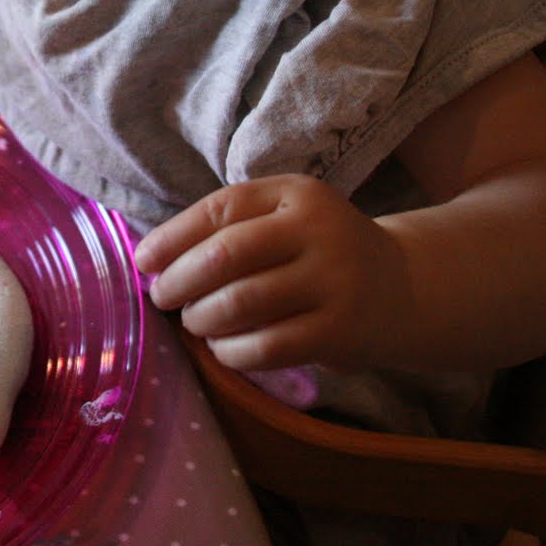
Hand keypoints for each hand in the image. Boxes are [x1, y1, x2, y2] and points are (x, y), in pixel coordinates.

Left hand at [134, 175, 409, 371]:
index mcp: (296, 193)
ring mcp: (333, 281)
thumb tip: (153, 257)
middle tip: (162, 297)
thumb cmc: (318, 251)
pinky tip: (223, 349)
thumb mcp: (286, 217)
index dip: (173, 237)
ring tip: (194, 322)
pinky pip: (267, 346)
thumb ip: (231, 227)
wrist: (403, 287)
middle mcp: (317, 231)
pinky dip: (231, 352)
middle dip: (179, 281)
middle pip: (225, 256)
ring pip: (241, 304)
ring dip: (202, 318)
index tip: (143, 261)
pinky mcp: (340, 331)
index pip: (220, 209)